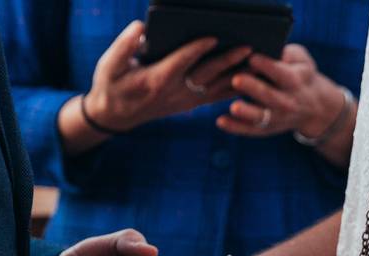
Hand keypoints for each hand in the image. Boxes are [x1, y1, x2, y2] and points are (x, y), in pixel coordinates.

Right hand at [84, 21, 251, 131]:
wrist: (115, 115)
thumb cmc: (111, 85)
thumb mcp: (109, 65)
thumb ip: (124, 46)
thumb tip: (141, 27)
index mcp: (155, 79)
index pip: (180, 62)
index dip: (196, 48)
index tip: (213, 35)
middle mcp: (174, 92)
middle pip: (206, 75)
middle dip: (228, 61)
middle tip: (248, 47)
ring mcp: (184, 100)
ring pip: (217, 88)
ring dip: (239, 76)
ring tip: (260, 62)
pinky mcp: (190, 103)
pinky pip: (217, 96)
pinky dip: (235, 87)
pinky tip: (253, 78)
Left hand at [217, 44, 346, 139]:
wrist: (313, 107)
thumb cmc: (299, 73)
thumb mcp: (301, 60)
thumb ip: (288, 53)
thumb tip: (271, 45)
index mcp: (296, 81)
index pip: (282, 73)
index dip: (268, 66)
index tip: (253, 57)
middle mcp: (287, 101)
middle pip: (269, 95)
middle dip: (253, 88)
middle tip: (236, 79)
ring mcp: (276, 117)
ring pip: (260, 117)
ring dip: (246, 112)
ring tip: (233, 107)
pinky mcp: (266, 129)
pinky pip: (249, 130)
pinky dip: (235, 127)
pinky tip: (220, 121)